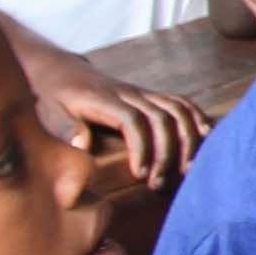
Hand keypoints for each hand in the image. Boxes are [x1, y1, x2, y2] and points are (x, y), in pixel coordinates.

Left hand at [34, 62, 203, 189]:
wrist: (60, 71)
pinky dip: (196, 118)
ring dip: (188, 138)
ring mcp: (142, 93)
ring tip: (189, 169)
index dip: (142, 147)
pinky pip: (180, 103)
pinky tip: (206, 137)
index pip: (133, 120)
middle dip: (167, 152)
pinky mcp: (149, 96)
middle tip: (159, 183)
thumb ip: (66, 128)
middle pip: (161, 117)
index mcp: (105, 100)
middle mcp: (129, 94)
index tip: (140, 174)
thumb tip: (82, 144)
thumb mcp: (49, 112)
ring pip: (177, 109)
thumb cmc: (53, 97)